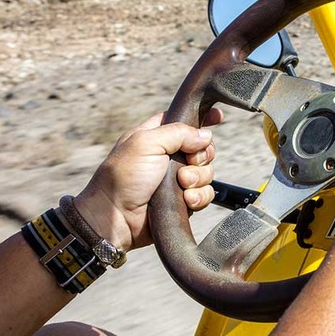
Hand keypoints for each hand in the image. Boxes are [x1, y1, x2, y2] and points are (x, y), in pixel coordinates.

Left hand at [73, 110, 223, 251]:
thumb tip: (206, 135)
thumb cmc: (123, 178)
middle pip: (202, 148)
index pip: (185, 120)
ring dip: (198, 179)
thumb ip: (178, 133)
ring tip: (182, 185)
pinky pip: (205, 194)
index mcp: (157, 135)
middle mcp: (169, 155)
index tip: (218, 117)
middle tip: (187, 164)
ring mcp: (177, 179)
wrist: (117, 218)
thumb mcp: (145, 143)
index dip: (202, 118)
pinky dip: (199, 196)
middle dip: (201, 156)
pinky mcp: (183, 199)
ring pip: (207, 172)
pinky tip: (186, 200)